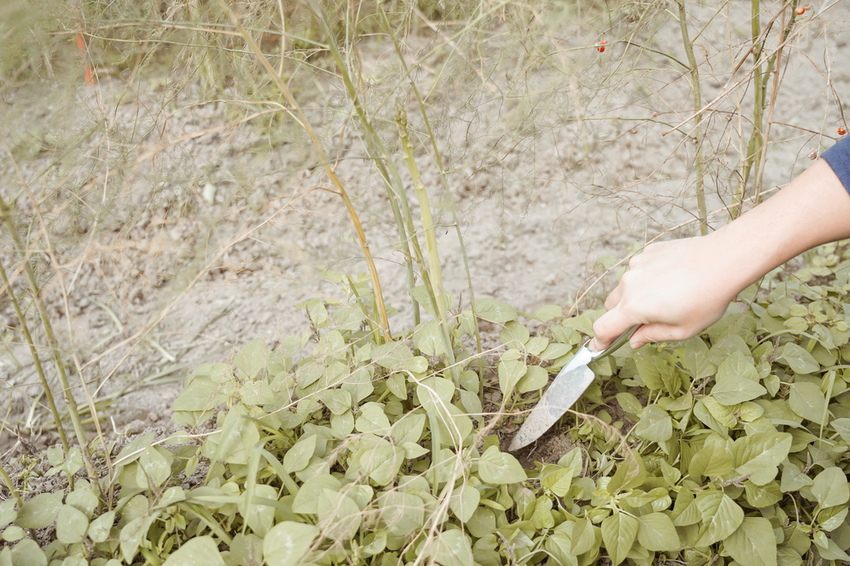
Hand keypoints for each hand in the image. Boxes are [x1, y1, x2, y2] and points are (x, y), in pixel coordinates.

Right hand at [591, 237, 740, 349]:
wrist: (724, 260)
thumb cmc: (707, 299)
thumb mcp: (682, 329)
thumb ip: (652, 336)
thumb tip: (634, 340)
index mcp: (634, 307)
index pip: (603, 327)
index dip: (600, 340)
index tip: (598, 346)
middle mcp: (629, 284)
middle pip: (611, 306)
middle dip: (621, 316)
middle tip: (645, 321)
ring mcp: (637, 265)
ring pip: (625, 286)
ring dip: (634, 295)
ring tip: (666, 296)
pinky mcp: (648, 252)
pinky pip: (639, 269)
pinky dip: (647, 278)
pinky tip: (672, 279)